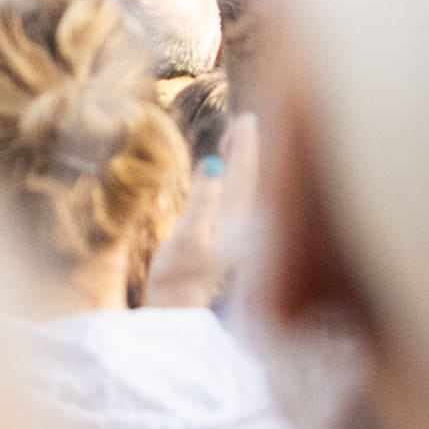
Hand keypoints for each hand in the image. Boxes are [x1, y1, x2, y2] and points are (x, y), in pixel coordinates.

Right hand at [145, 110, 257, 309]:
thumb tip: (213, 163)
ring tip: (236, 138)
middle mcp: (244, 226)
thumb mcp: (186, 235)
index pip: (246, 176)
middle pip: (251, 180)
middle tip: (245, 120)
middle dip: (248, 150)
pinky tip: (224, 172)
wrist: (177, 309)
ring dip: (242, 163)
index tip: (246, 119)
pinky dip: (233, 179)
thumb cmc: (177, 274)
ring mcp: (237, 234)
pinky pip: (236, 199)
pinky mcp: (226, 240)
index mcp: (238, 222)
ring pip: (246, 189)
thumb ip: (203, 199)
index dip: (246, 147)